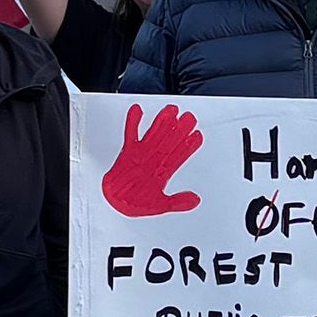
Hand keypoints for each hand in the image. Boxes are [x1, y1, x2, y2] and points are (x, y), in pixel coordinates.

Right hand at [103, 101, 206, 217]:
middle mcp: (153, 159)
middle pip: (169, 141)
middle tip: (189, 117)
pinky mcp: (127, 152)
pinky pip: (130, 134)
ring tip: (171, 110)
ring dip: (162, 122)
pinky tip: (138, 111)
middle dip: (179, 129)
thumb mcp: (161, 205)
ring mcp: (141, 154)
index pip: (179, 155)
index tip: (198, 135)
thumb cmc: (136, 203)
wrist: (117, 202)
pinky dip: (133, 122)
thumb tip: (195, 200)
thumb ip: (178, 202)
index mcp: (162, 171)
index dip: (189, 146)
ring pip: (153, 134)